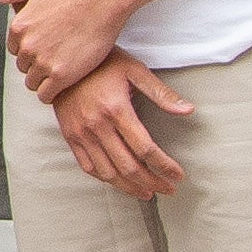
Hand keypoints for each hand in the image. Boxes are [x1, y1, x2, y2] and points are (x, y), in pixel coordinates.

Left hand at [0, 0, 146, 97]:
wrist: (104, 0)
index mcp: (19, 26)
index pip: (15, 50)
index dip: (30, 50)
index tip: (43, 48)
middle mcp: (27, 45)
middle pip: (23, 67)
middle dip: (36, 64)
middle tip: (55, 59)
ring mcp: (43, 61)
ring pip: (32, 83)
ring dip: (43, 80)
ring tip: (59, 72)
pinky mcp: (61, 75)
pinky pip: (45, 95)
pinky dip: (51, 93)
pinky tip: (61, 86)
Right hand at [52, 54, 194, 196]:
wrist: (63, 59)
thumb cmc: (103, 63)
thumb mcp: (135, 71)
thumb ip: (162, 94)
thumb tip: (188, 110)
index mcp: (116, 109)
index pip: (146, 149)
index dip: (165, 166)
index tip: (178, 175)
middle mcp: (97, 125)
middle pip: (129, 166)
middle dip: (153, 182)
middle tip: (168, 189)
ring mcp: (81, 133)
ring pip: (108, 172)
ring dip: (130, 187)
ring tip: (147, 192)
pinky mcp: (70, 136)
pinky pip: (88, 166)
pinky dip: (106, 179)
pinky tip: (119, 181)